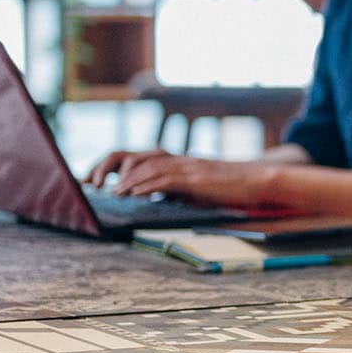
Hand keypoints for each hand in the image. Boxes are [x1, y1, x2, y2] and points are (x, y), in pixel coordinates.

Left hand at [83, 150, 270, 206]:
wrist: (258, 181)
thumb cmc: (231, 188)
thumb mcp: (197, 188)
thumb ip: (175, 189)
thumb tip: (155, 197)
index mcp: (175, 161)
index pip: (136, 157)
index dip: (111, 166)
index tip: (93, 180)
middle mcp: (177, 158)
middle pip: (133, 155)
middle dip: (108, 167)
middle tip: (92, 183)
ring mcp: (186, 166)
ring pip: (146, 166)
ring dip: (124, 179)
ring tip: (109, 192)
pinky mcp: (195, 177)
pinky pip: (164, 178)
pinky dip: (145, 186)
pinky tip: (131, 193)